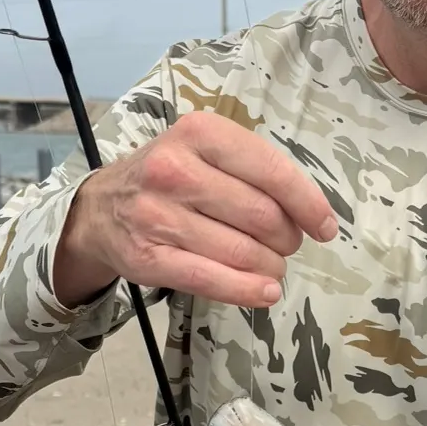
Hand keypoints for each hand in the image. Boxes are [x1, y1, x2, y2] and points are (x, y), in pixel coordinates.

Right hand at [52, 111, 338, 307]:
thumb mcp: (207, 151)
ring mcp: (158, 215)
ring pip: (243, 252)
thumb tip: (313, 217)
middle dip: (287, 238)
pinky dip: (249, 291)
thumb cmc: (170, 177)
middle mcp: (175, 170)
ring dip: (271, 268)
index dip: (308, 204)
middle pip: (263, 216)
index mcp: (199, 133)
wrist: (101, 207)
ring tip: (271, 267)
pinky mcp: (148, 258)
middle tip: (285, 244)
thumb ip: (256, 172)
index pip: (272, 171)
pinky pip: (213, 281)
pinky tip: (266, 292)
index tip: (325, 227)